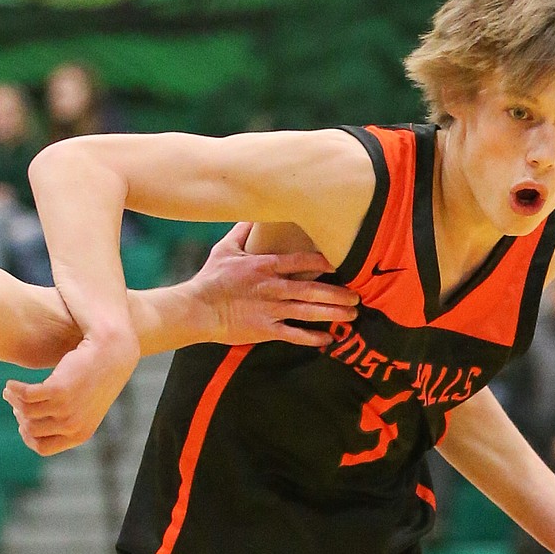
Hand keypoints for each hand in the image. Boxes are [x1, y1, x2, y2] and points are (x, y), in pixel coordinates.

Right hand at [3, 328, 138, 455]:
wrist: (111, 354)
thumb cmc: (96, 379)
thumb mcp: (83, 407)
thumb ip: (64, 420)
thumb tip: (31, 428)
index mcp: (80, 435)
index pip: (43, 448)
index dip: (28, 436)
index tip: (23, 421)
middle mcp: (73, 426)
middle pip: (31, 430)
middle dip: (19, 416)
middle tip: (15, 403)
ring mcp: (66, 409)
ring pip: (26, 412)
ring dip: (13, 401)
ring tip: (10, 391)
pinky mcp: (59, 390)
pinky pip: (26, 395)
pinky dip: (14, 389)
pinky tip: (11, 383)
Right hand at [190, 222, 357, 346]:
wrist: (198, 309)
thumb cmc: (210, 278)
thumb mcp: (225, 249)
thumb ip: (242, 231)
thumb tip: (251, 214)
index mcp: (265, 266)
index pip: (301, 260)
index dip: (324, 261)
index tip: (341, 264)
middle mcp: (273, 288)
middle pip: (312, 289)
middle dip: (338, 293)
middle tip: (357, 295)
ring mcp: (271, 310)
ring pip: (309, 311)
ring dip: (333, 313)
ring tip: (352, 314)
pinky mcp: (265, 330)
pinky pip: (294, 334)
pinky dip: (312, 338)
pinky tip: (328, 339)